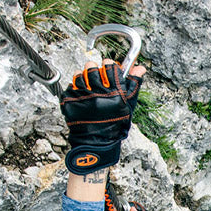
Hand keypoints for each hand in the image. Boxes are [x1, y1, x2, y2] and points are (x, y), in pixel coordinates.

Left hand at [60, 60, 143, 175]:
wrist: (97, 144)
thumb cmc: (114, 125)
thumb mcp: (128, 106)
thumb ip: (133, 85)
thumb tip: (140, 68)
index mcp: (114, 93)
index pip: (110, 66)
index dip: (109, 65)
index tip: (108, 68)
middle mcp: (98, 94)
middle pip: (92, 67)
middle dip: (94, 70)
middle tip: (96, 78)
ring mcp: (82, 98)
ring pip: (79, 74)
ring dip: (83, 78)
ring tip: (87, 87)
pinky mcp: (70, 102)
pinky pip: (70, 86)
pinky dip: (74, 89)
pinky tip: (81, 97)